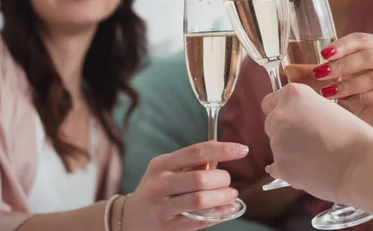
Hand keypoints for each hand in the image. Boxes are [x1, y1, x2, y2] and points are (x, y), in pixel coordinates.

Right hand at [123, 141, 248, 229]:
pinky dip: (220, 214)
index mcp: (162, 164)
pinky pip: (200, 220)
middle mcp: (160, 184)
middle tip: (228, 181)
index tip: (242, 150)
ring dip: (223, 197)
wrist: (131, 217)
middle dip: (222, 179)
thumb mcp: (167, 169)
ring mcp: (163, 208)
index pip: (196, 152)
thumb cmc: (158, 187)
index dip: (222, 150)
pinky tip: (229, 209)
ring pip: (201, 201)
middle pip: (200, 178)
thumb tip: (223, 154)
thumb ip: (192, 163)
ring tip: (232, 194)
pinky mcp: (169, 228)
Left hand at [261, 83, 372, 203]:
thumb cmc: (356, 136)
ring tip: (316, 157)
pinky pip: (278, 167)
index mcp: (293, 95)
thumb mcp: (329, 108)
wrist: (363, 166)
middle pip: (272, 122)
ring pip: (276, 145)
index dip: (284, 110)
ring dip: (289, 150)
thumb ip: (307, 110)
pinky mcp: (280, 166)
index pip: (272, 100)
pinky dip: (290, 169)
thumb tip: (300, 118)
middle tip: (308, 139)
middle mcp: (280, 115)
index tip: (294, 118)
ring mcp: (277, 142)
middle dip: (285, 130)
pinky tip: (310, 169)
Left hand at [313, 32, 372, 135]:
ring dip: (347, 84)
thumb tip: (297, 69)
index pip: (362, 39)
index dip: (342, 45)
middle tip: (320, 74)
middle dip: (341, 65)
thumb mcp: (345, 74)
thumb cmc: (358, 91)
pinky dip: (358, 98)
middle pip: (369, 57)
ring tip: (327, 92)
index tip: (323, 54)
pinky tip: (344, 101)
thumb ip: (331, 65)